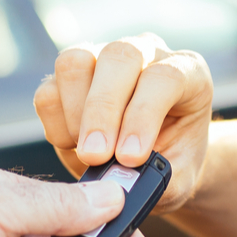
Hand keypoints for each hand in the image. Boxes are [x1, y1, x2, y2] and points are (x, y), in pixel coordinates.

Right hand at [32, 33, 213, 213]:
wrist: (156, 162)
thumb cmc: (174, 164)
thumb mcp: (179, 178)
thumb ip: (158, 179)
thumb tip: (120, 182)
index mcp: (187, 73)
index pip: (164, 78)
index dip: (143, 116)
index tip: (129, 158)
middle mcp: (146, 54)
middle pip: (119, 57)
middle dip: (102, 111)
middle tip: (95, 157)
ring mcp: (103, 58)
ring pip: (75, 63)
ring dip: (75, 114)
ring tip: (89, 154)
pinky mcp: (69, 78)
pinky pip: (49, 90)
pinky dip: (55, 125)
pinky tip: (74, 147)